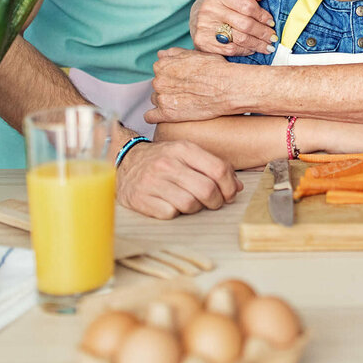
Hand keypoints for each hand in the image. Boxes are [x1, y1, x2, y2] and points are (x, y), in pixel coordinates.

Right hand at [116, 139, 241, 218]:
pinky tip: (172, 204)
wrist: (125, 162)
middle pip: (207, 189)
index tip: (230, 194)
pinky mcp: (140, 199)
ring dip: (196, 208)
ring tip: (192, 202)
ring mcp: (152, 182)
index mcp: (183, 149)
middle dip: (216, 201)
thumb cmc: (162, 160)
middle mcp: (167, 164)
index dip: (230, 186)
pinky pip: (170, 213)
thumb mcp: (186, 153)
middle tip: (214, 203)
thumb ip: (212, 166)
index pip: (218, 169)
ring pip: (190, 204)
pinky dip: (175, 213)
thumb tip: (237, 187)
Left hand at [147, 48, 232, 123]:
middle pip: (158, 86)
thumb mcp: (196, 54)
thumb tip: (161, 53)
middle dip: (169, 88)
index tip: (183, 80)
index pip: (159, 71)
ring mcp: (161, 97)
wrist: (228, 87)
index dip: (172, 76)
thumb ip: (175, 53)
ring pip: (156, 100)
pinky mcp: (167, 114)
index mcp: (163, 64)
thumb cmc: (217, 69)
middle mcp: (159, 80)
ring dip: (166, 101)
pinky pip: (150, 117)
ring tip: (184, 102)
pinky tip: (170, 114)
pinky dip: (157, 116)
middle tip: (187, 91)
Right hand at [190, 0, 274, 54]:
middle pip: (245, 24)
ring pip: (239, 39)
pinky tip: (252, 50)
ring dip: (257, 44)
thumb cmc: (219, 1)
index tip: (272, 22)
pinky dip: (244, 51)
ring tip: (268, 47)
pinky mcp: (202, 42)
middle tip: (273, 38)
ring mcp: (204, 27)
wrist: (194, 14)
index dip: (263, 15)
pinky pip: (230, 50)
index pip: (247, 5)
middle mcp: (208, 9)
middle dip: (263, 32)